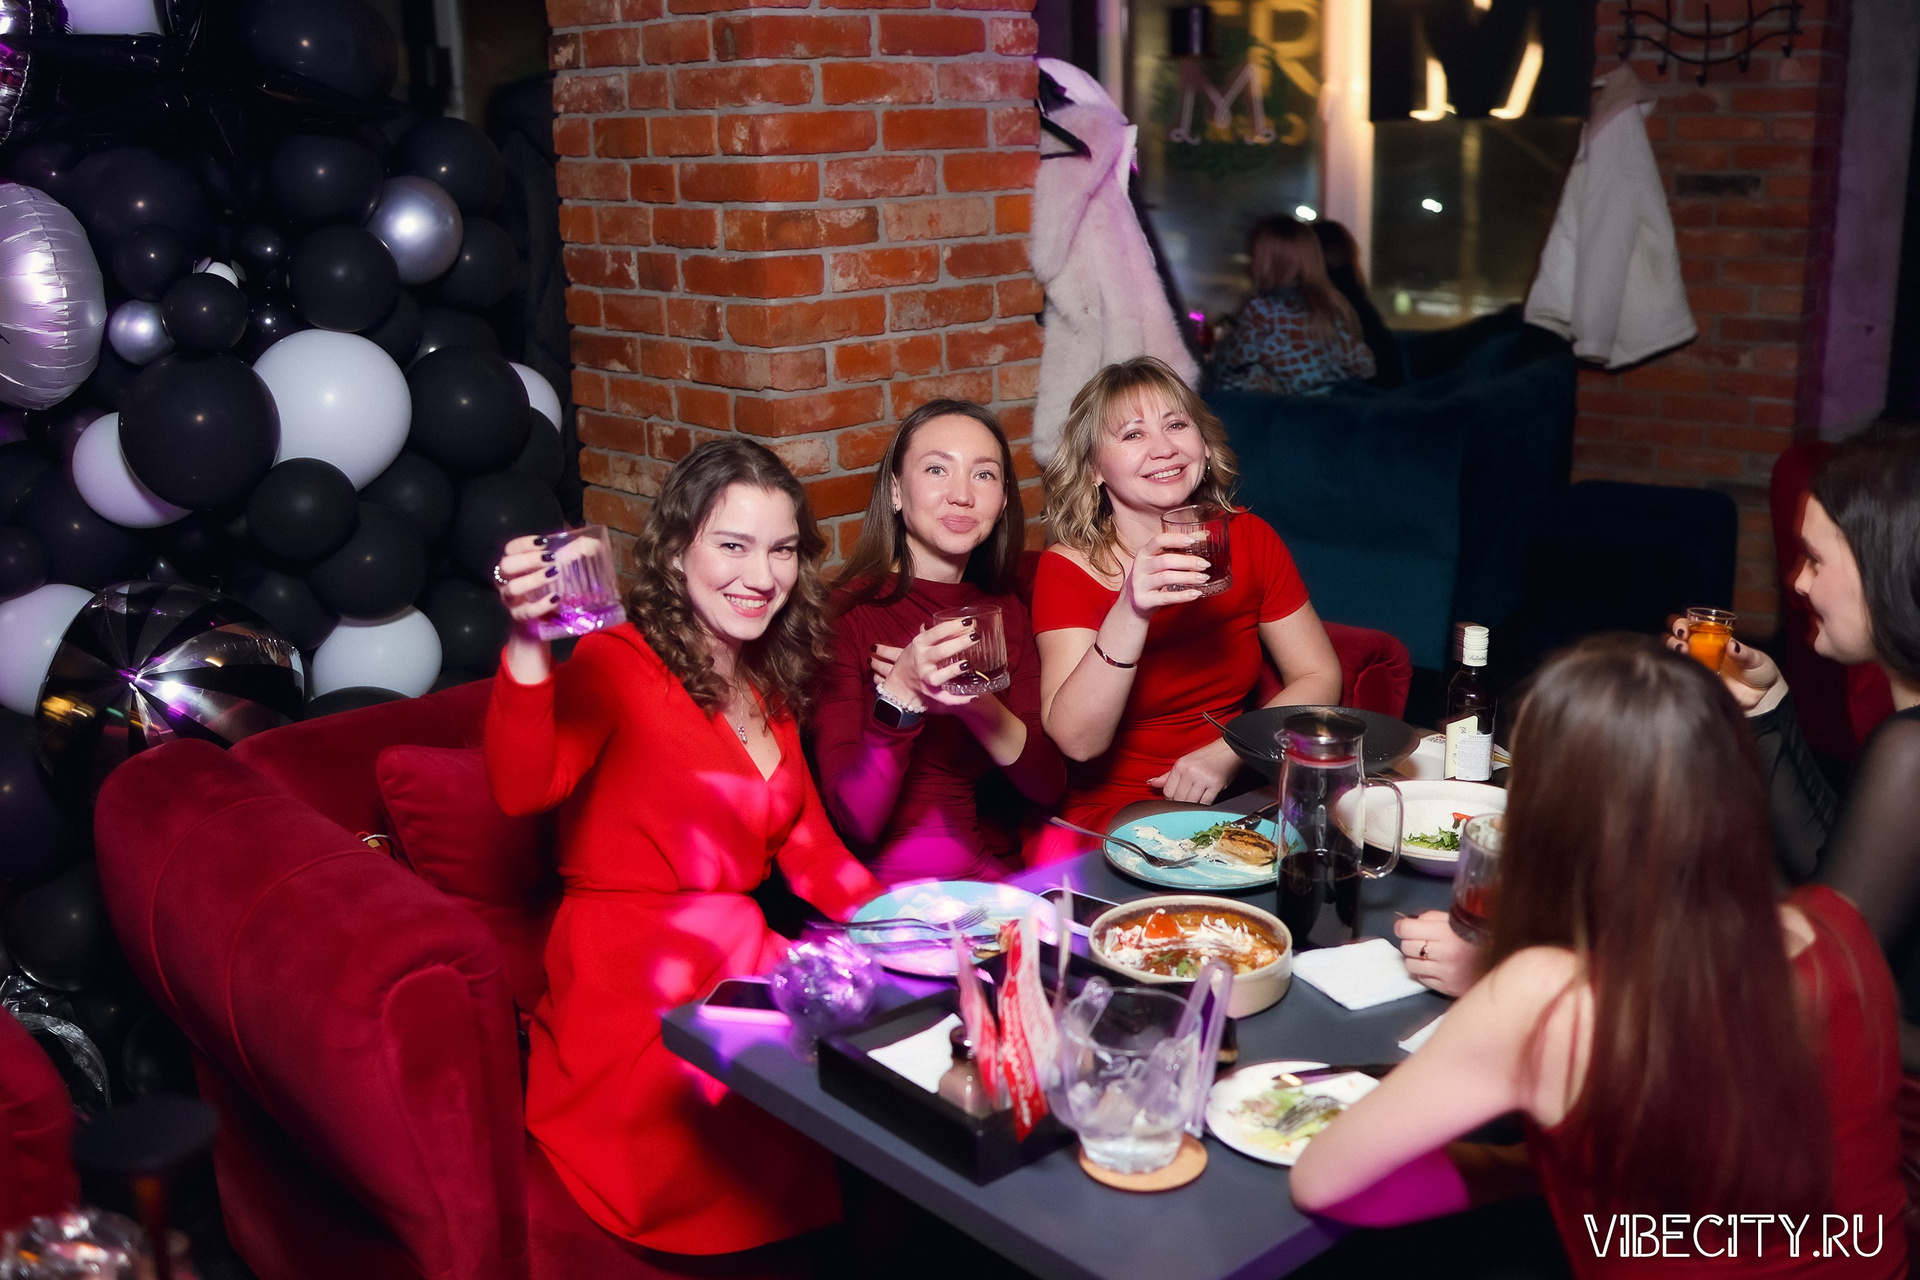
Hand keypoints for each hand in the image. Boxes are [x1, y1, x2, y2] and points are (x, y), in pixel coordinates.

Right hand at [494, 534, 561, 635]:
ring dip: (534, 579)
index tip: (544, 542)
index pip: (510, 549)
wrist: (535, 625)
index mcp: (511, 566)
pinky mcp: (520, 617)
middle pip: (506, 565)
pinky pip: (527, 611)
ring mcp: (510, 600)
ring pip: (513, 588)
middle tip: (551, 558)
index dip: (524, 544)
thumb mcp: (550, 572)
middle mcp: (505, 581)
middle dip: (529, 559)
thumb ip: (563, 557)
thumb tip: (586, 544)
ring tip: (555, 573)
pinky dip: (542, 604)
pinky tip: (555, 597)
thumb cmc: (543, 591)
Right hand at [871, 617, 979, 714]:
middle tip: (976, 636)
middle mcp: (921, 661)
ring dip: (954, 670)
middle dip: (959, 643)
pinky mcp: (931, 693)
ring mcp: (926, 678)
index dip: (952, 626)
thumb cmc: (912, 659)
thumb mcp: (919, 643)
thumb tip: (956, 621)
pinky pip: (946, 698)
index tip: (968, 621)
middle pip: (941, 651)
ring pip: (940, 676)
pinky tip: (974, 695)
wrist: (899, 683)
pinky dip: (960, 699)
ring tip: (968, 663)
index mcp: (919, 645)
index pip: (936, 633)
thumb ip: (935, 633)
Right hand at [1122, 531, 1210, 619]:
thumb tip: (1203, 535)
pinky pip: (1166, 598)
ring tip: (1203, 578)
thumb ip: (1176, 549)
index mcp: (1144, 553)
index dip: (1175, 539)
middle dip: (1188, 562)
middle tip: (1205, 564)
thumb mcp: (1158, 561)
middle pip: (1165, 560)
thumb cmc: (1150, 578)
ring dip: (1188, 577)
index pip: (1158, 541)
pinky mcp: (1144, 601)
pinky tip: (1196, 593)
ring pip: (1166, 578)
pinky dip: (1183, 596)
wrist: (1132, 605)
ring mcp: (1140, 584)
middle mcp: (1140, 567)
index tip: (1193, 541)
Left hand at [1147, 737, 1240, 804]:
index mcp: (1180, 766)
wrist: (1229, 750)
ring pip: (1191, 803)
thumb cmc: (1207, 757)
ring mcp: (1203, 778)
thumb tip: (1151, 783)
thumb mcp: (1185, 762)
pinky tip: (1204, 800)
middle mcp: (1190, 772)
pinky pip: (1205, 803)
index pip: (1168, 791)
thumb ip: (1168, 776)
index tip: (1175, 799)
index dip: (1170, 799)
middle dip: (1180, 804)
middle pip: (1178, 799)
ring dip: (1192, 805)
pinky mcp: (1216, 785)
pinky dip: (1204, 805)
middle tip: (1186, 802)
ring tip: (1195, 800)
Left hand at [1396, 911, 1480, 997]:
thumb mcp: (1456, 919)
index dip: (1402, 926)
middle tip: (1421, 940)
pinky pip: (1422, 979)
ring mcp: (1445, 973)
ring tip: (1429, 954)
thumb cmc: (1478, 934)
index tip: (1405, 927)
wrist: (1505, 959)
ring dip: (1415, 958)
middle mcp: (1444, 954)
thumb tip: (1407, 922)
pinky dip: (1424, 972)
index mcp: (1446, 933)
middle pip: (1406, 947)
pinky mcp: (1448, 988)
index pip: (1406, 929)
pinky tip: (1436, 966)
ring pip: (1410, 965)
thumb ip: (1431, 918)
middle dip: (1410, 941)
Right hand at [1664, 615, 1780, 710]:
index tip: (1686, 627)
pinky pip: (1682, 675)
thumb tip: (1731, 645)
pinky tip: (1686, 667)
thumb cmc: (1760, 673)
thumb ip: (1744, 653)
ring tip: (1683, 650)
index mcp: (1714, 640)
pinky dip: (1678, 669)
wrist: (1763, 698)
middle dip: (1673, 634)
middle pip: (1674, 638)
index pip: (1690, 626)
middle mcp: (1701, 652)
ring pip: (1674, 655)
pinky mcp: (1698, 683)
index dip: (1682, 623)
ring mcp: (1698, 667)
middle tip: (1683, 637)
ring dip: (1673, 648)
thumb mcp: (1756, 659)